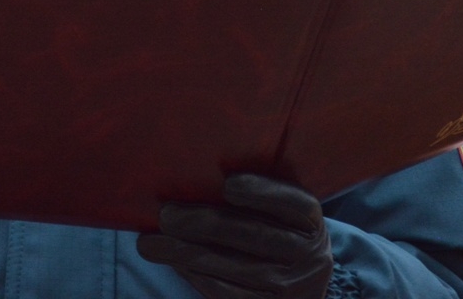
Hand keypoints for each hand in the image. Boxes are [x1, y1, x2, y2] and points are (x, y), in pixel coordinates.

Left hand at [137, 174, 332, 298]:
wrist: (299, 288)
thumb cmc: (278, 236)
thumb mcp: (283, 217)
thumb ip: (258, 200)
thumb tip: (196, 175)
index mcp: (311, 222)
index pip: (293, 202)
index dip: (262, 192)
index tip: (228, 184)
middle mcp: (309, 254)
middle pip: (253, 235)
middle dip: (203, 224)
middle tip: (165, 215)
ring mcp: (291, 286)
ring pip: (233, 267)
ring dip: (186, 254)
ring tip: (150, 244)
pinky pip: (226, 292)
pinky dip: (196, 276)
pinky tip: (174, 263)